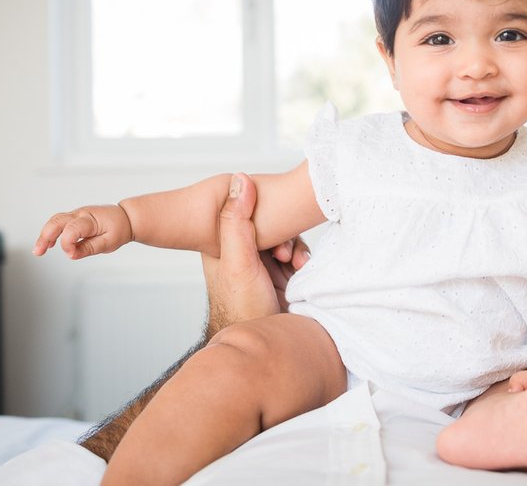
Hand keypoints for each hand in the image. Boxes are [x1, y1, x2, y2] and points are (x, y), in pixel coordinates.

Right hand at [33, 204, 132, 259]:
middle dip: (45, 236)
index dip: (67, 243)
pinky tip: (49, 244)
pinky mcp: (74, 217)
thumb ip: (89, 248)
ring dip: (44, 235)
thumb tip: (71, 254)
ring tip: (39, 251)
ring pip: (55, 221)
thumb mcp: (109, 242)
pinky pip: (59, 222)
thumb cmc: (119, 228)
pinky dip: (51, 232)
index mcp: (91, 219)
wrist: (126, 217)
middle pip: (58, 221)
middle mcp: (81, 214)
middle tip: (38, 252)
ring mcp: (76, 214)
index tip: (71, 254)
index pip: (73, 229)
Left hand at [202, 173, 310, 335]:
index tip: (275, 230)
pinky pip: (299, 254)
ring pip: (287, 237)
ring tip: (296, 265)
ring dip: (296, 249)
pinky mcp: (283, 274)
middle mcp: (243, 252)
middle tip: (286, 254)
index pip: (245, 211)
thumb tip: (240, 179)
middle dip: (285, 235)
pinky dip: (304, 260)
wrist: (267, 346)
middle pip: (271, 223)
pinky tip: (304, 270)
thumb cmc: (243, 311)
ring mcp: (264, 264)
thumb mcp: (239, 262)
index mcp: (222, 244)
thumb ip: (237, 222)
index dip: (264, 216)